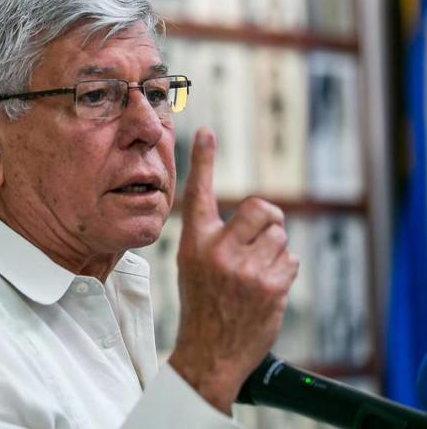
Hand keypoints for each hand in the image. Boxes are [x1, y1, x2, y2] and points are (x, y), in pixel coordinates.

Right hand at [168, 127, 298, 414]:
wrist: (209, 351)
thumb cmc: (203, 303)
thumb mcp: (194, 264)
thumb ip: (217, 236)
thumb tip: (260, 213)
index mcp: (194, 241)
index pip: (199, 193)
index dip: (204, 160)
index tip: (206, 133)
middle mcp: (218, 250)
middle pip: (263, 208)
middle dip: (270, 219)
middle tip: (262, 235)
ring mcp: (245, 269)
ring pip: (280, 235)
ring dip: (275, 250)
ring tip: (256, 272)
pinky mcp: (270, 287)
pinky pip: (289, 259)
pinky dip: (282, 271)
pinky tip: (264, 288)